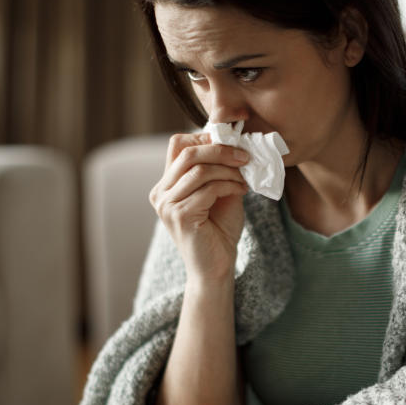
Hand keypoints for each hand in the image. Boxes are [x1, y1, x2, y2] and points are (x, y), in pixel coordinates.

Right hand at [149, 133, 249, 280]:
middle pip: (188, 153)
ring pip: (199, 170)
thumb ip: (220, 170)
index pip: (178, 145)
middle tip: (245, 156)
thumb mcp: (221, 192)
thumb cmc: (219, 231)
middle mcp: (160, 193)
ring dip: (228, 170)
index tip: (232, 142)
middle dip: (220, 150)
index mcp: (166, 184)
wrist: (217, 267)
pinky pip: (207, 188)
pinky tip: (242, 190)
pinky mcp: (180, 216)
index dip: (204, 137)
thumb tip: (234, 143)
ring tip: (245, 177)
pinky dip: (229, 185)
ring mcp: (167, 205)